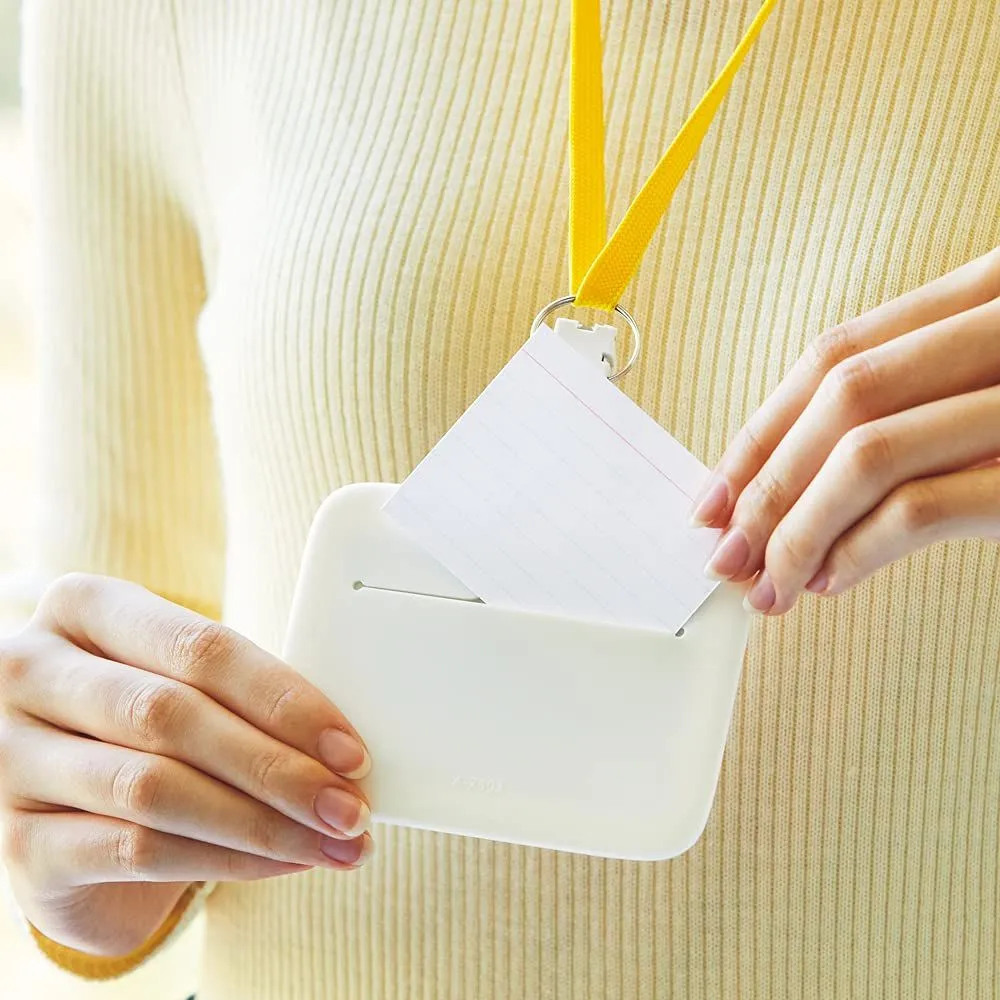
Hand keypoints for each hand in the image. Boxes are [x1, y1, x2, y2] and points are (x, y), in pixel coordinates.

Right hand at [0, 574, 372, 956]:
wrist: (73, 812)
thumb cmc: (145, 728)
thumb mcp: (183, 684)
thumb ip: (243, 695)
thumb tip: (342, 747)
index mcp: (85, 608)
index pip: (200, 646)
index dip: (284, 700)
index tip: (350, 749)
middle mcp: (32, 673)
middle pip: (174, 716)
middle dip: (278, 768)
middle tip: (349, 806)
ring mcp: (11, 759)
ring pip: (155, 789)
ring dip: (261, 822)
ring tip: (329, 841)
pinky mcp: (17, 844)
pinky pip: (137, 851)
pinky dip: (225, 860)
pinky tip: (281, 862)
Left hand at [689, 247, 999, 615]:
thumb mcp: (987, 390)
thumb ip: (915, 406)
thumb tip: (792, 483)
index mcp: (988, 294)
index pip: (836, 355)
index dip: (763, 428)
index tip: (714, 491)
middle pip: (840, 397)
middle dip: (764, 484)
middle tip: (724, 550)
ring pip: (866, 451)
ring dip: (795, 529)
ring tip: (768, 582)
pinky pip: (922, 506)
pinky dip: (856, 549)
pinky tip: (830, 581)